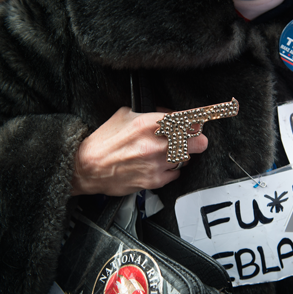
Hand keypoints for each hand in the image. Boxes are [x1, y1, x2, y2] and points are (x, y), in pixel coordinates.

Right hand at [70, 107, 207, 195]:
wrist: (88, 168)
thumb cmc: (104, 142)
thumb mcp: (125, 115)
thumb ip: (151, 113)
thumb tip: (171, 114)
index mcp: (148, 123)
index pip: (186, 118)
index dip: (200, 118)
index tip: (205, 119)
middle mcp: (155, 143)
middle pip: (196, 141)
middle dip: (197, 138)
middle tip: (192, 138)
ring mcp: (156, 163)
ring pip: (187, 158)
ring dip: (182, 154)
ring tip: (167, 151)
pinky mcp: (154, 180)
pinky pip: (176, 173)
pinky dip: (172, 169)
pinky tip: (160, 164)